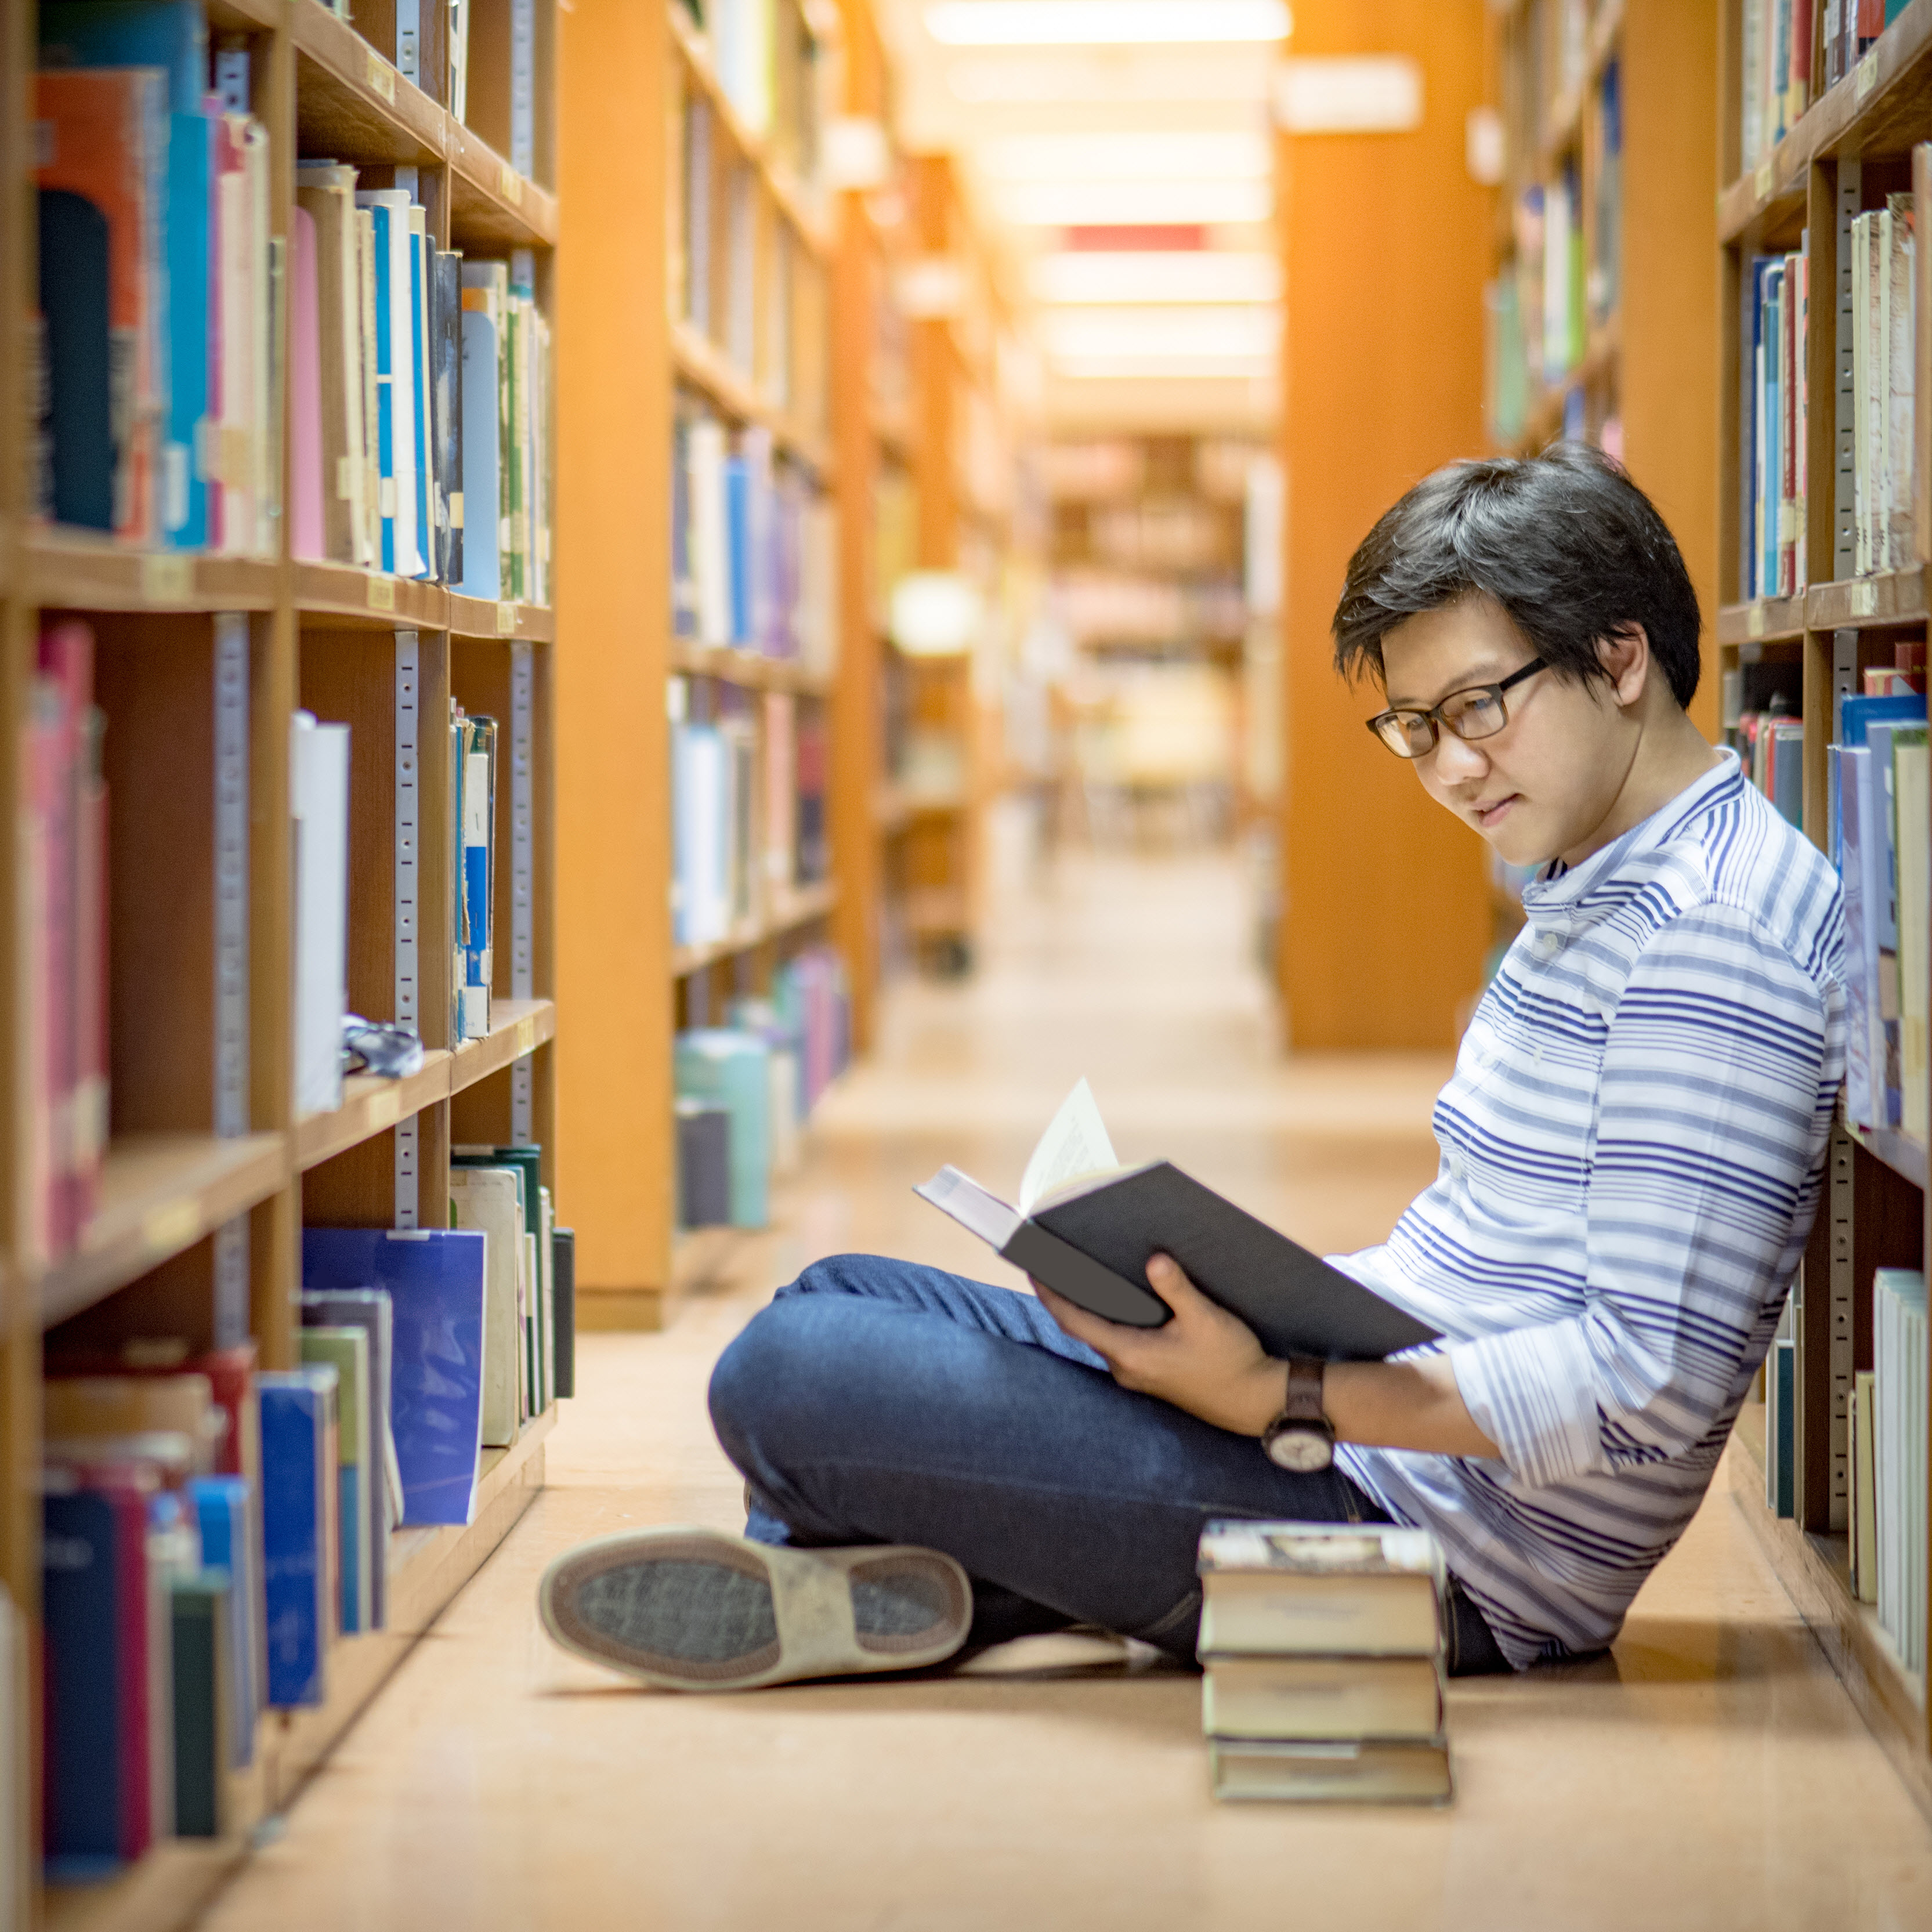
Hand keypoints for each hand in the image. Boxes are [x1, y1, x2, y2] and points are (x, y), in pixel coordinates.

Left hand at [1034, 1253, 1286, 1436]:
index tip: (1034, 1269)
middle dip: (1070, 1295)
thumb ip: (1177, 1289)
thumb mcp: (1206, 1319)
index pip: (1075, 1321)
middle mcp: (1126, 1367)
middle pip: (1085, 1327)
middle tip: (1059, 1261)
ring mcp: (1137, 1374)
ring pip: (1104, 1335)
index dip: (1051, 1295)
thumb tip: (1154, 1260)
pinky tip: (1125, 1300)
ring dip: (1094, 1308)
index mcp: (1131, 1354)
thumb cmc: (1232, 1363)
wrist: (1257, 1401)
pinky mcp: (1151, 1374)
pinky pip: (1121, 1342)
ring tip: (1088, 1272)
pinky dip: (1115, 1320)